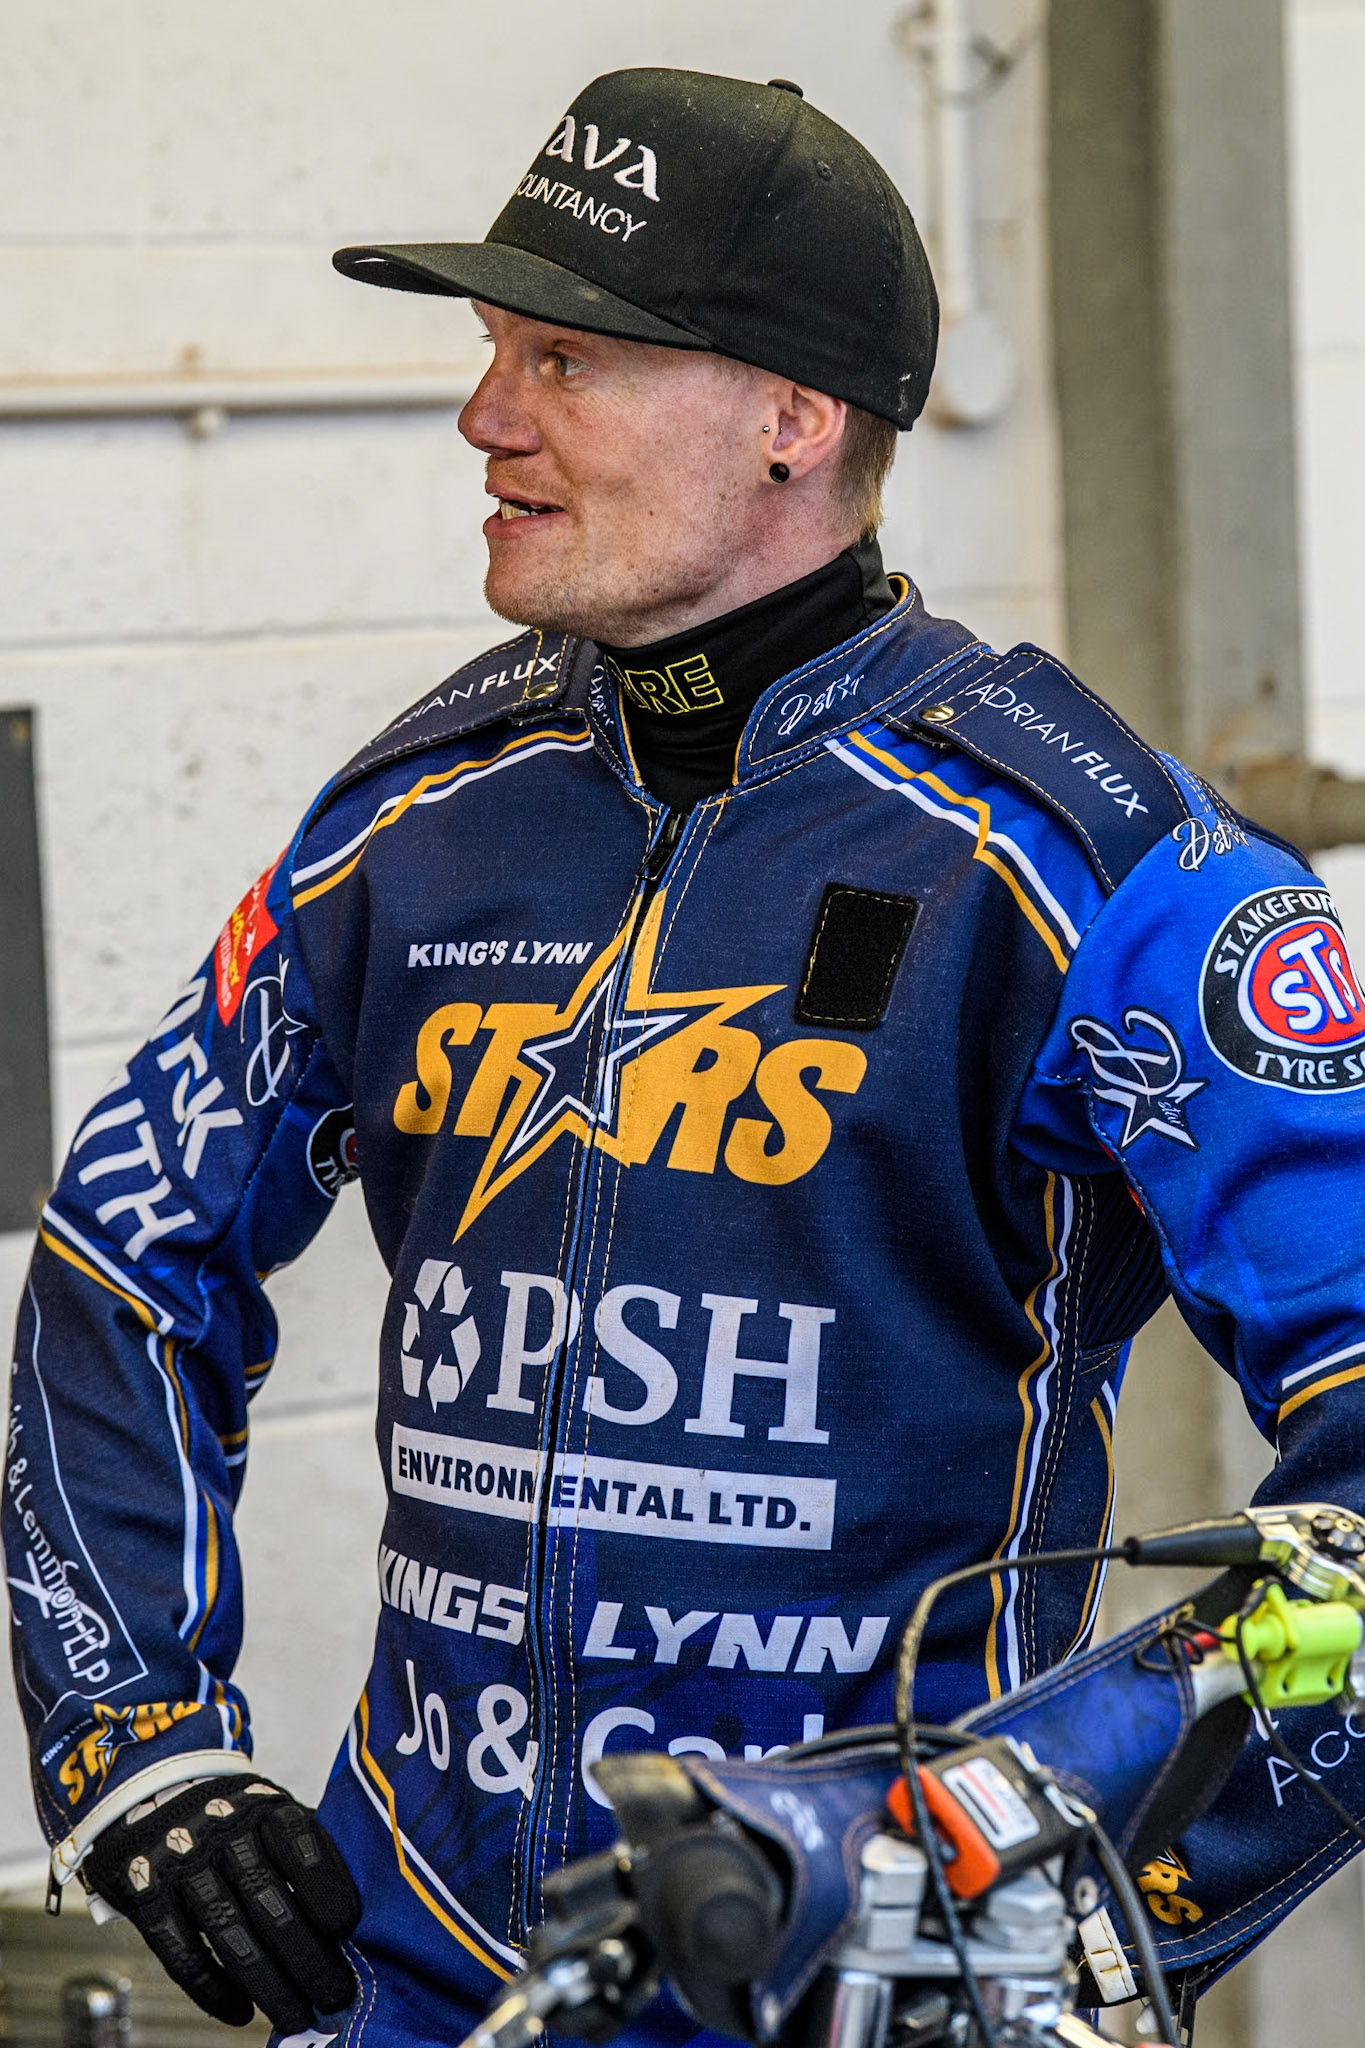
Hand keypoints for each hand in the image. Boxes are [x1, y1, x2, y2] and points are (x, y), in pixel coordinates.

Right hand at [85, 1773, 360, 2031]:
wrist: (155, 1793)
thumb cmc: (238, 1819)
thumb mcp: (275, 1814)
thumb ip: (308, 1854)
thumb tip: (353, 1922)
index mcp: (265, 1808)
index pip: (299, 1841)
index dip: (324, 1884)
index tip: (347, 1929)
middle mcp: (223, 1834)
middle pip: (267, 1899)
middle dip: (306, 1955)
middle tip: (335, 1997)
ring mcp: (182, 1866)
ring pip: (228, 1932)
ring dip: (267, 1982)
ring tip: (297, 2018)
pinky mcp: (147, 1898)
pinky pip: (182, 1952)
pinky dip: (213, 1990)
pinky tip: (242, 2013)